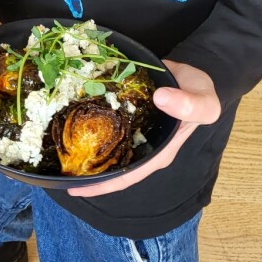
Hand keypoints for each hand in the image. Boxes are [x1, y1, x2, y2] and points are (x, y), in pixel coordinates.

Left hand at [66, 61, 220, 197]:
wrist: (193, 74)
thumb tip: (161, 98)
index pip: (128, 176)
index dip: (103, 185)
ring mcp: (133, 130)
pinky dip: (91, 122)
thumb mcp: (204, 101)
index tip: (75, 188)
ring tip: (57, 148)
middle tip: (57, 168)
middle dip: (87, 169)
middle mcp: (142, 145)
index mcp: (158, 152)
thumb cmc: (200, 93)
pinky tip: (73, 118)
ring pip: (106, 145)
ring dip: (85, 148)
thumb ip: (189, 103)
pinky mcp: (126, 113)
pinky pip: (106, 122)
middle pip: (112, 165)